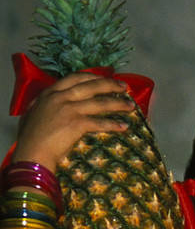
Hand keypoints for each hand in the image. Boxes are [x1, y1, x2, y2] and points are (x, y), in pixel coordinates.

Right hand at [12, 72, 133, 168]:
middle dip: (110, 85)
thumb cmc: (30, 137)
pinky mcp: (76, 123)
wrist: (31, 151)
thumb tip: (51, 102)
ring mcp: (68, 109)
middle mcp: (59, 97)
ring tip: (131, 106)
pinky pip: (100, 123)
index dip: (92, 76)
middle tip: (125, 87)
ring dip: (118, 104)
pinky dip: (114, 124)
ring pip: (99, 102)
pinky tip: (123, 126)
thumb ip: (45, 104)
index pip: (74, 78)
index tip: (105, 77)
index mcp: (49, 93)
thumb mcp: (33, 113)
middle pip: (90, 86)